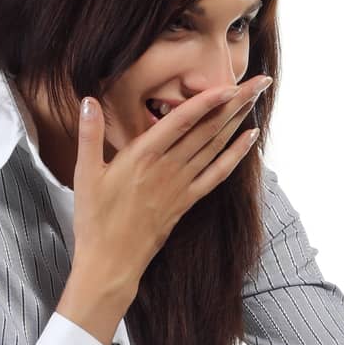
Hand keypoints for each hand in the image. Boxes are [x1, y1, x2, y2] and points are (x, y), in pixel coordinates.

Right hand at [71, 75, 271, 296]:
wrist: (111, 262)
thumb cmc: (95, 219)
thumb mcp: (84, 174)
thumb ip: (88, 134)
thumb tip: (87, 100)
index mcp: (142, 156)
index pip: (182, 121)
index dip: (208, 100)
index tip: (230, 83)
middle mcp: (168, 168)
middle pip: (207, 129)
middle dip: (234, 103)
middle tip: (259, 82)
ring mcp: (181, 185)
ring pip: (216, 146)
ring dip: (238, 121)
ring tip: (256, 98)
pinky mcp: (187, 201)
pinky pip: (217, 174)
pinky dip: (235, 155)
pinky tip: (250, 138)